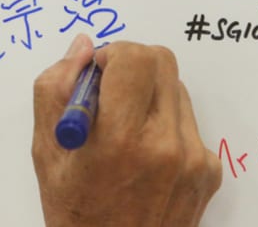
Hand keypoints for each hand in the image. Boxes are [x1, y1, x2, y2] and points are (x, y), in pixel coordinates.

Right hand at [32, 35, 221, 225]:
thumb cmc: (75, 214)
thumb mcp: (47, 153)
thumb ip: (56, 89)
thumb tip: (83, 47)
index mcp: (120, 138)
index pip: (135, 57)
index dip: (112, 54)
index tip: (97, 73)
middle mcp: (165, 145)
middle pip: (162, 61)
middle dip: (132, 64)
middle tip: (109, 91)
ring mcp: (194, 159)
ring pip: (176, 87)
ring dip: (150, 93)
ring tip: (125, 129)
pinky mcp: (210, 171)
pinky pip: (188, 120)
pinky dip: (166, 122)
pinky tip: (145, 154)